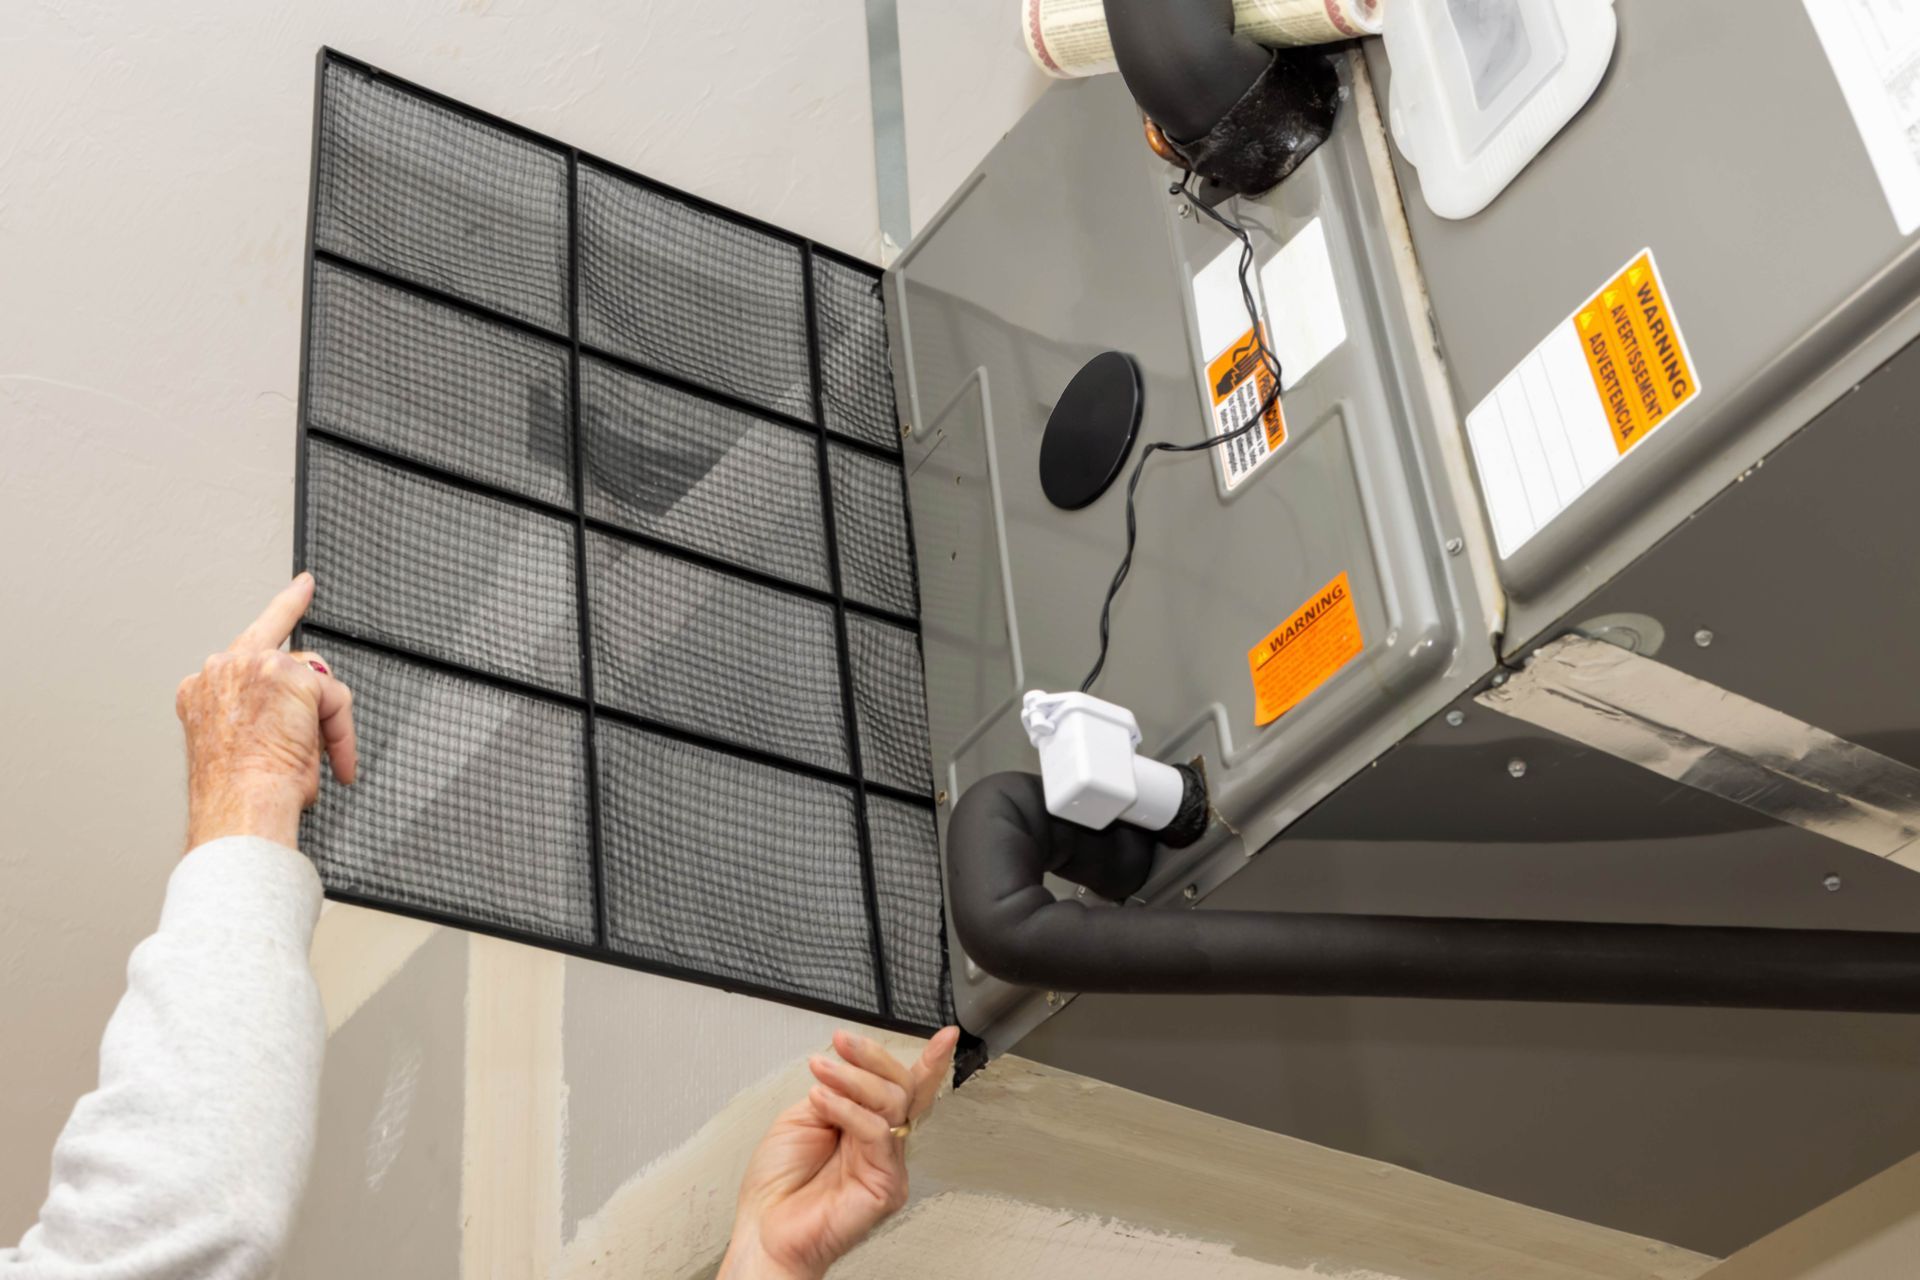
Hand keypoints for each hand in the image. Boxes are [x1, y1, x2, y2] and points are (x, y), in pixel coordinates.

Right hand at [175, 573, 356, 851]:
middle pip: (277, 642)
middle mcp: (220, 669)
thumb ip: (263, 719)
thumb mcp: (240, 749)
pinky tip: (335, 761)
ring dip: (322, 721)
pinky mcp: (289, 675)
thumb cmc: (237, 794)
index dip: (278, 613)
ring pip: (312, 679)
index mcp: (201, 690)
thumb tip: (304, 728)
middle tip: (307, 591)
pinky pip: (335, 700)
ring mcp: (253, 665)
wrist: (238, 807)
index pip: (242, 647)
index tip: (300, 589)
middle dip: (297, 632)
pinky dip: (341, 734)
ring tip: (312, 760)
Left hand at [720, 1026, 960, 1279]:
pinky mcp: (886, 1186)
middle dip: (872, 1057)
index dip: (929, 1063)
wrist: (763, 1229)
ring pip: (891, 1104)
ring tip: (821, 1070)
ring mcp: (887, 1165)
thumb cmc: (777, 1184)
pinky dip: (847, 1110)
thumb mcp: (804, 1117)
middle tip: (842, 1042)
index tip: (945, 1036)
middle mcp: (882, 1145)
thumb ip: (836, 1093)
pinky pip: (876, 1133)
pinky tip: (823, 1101)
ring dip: (853, 1079)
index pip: (903, 1091)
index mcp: (865, 1127)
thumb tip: (853, 1071)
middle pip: (901, 1089)